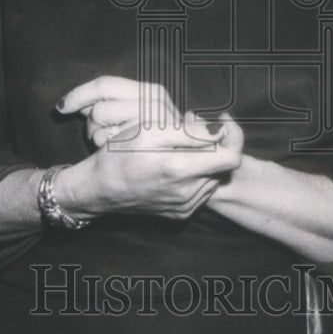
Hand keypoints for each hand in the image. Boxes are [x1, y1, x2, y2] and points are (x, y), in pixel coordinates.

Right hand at [55, 77, 243, 219]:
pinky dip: (196, 175)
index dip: (233, 135)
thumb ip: (188, 130)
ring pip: (214, 177)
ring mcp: (185, 206)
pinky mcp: (180, 214)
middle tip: (194, 129)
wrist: (98, 189)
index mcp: (180, 170)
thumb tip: (219, 129)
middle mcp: (187, 193)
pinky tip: (177, 165)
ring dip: (207, 160)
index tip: (222, 119)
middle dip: (216, 144)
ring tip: (182, 147)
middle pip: (224, 166)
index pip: (231, 157)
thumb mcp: (148, 130)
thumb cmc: (118, 155)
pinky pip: (201, 191)